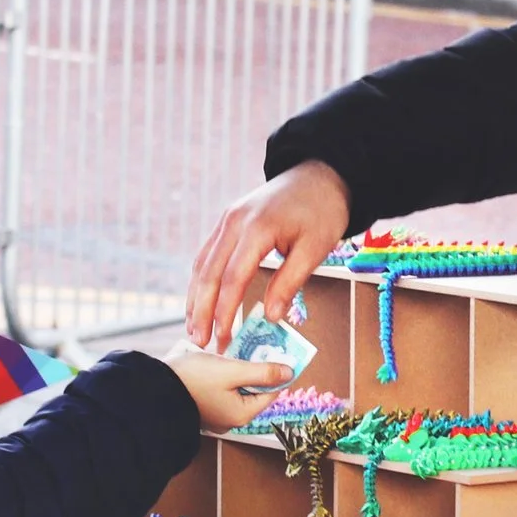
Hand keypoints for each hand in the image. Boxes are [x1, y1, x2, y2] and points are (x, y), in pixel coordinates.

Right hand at [166, 349, 296, 433]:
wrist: (152, 391)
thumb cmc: (192, 381)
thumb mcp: (232, 371)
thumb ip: (262, 372)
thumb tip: (289, 372)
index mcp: (243, 414)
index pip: (272, 391)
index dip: (276, 369)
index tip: (275, 350)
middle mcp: (232, 418)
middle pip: (254, 388)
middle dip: (253, 367)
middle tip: (250, 347)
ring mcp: (216, 413)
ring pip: (237, 387)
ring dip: (236, 369)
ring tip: (228, 352)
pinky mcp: (202, 406)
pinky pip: (221, 388)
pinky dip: (221, 374)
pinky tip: (214, 361)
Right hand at [186, 160, 351, 351]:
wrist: (319, 175)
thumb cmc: (322, 211)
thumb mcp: (315, 248)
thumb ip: (290, 282)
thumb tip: (269, 316)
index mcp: (257, 228)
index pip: (233, 277)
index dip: (225, 311)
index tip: (222, 337)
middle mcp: (234, 221)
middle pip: (208, 272)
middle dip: (201, 310)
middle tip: (200, 342)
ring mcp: (227, 219)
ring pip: (202, 264)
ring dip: (195, 298)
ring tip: (194, 329)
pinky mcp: (227, 221)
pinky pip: (208, 254)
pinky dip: (201, 280)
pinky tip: (200, 301)